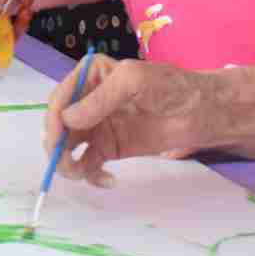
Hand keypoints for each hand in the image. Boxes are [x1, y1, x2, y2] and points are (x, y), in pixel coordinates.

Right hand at [46, 58, 217, 187]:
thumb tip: (67, 120)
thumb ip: (100, 99)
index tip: (56, 140)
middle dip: (57, 145)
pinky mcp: (109, 148)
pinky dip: (90, 175)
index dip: (53, 120)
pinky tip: (107, 179)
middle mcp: (88, 100)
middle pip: (59, 125)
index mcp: (89, 76)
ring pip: (68, 147)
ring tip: (83, 174)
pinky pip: (88, 163)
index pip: (60, 98)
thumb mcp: (134, 81)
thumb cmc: (171, 87)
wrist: (201, 113)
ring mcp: (97, 126)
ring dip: (69, 163)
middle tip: (68, 164)